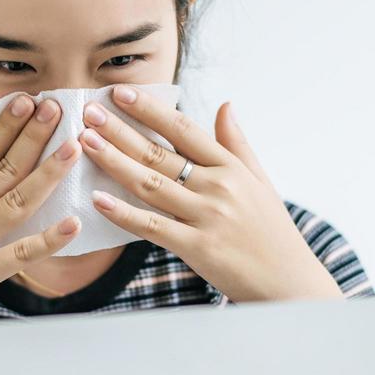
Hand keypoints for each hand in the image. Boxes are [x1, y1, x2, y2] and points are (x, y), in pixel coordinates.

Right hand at [0, 94, 82, 329]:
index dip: (7, 125)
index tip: (28, 100)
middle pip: (3, 168)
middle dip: (33, 135)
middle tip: (57, 108)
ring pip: (17, 201)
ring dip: (48, 173)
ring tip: (73, 149)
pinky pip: (21, 254)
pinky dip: (49, 239)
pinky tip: (73, 223)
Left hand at [76, 85, 343, 303]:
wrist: (290, 281)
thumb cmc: (272, 232)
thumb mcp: (261, 182)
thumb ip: (238, 144)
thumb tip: (225, 105)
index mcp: (231, 167)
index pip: (183, 129)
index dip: (149, 110)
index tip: (119, 93)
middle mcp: (218, 187)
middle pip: (160, 153)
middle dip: (120, 130)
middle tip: (89, 113)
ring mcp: (207, 217)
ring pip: (150, 184)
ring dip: (114, 161)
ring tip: (85, 143)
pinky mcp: (198, 247)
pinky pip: (152, 226)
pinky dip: (123, 213)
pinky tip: (98, 199)